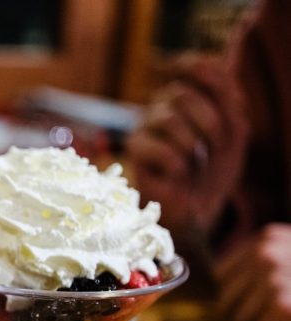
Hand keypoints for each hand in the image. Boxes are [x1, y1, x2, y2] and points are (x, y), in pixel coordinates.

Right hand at [126, 53, 249, 236]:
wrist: (195, 206)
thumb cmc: (214, 168)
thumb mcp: (235, 130)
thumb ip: (229, 99)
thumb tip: (212, 71)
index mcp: (187, 97)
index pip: (192, 66)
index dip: (200, 68)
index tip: (211, 89)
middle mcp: (161, 106)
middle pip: (182, 94)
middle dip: (210, 124)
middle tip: (213, 148)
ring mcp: (144, 126)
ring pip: (169, 119)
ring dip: (193, 146)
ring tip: (195, 164)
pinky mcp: (135, 150)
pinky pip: (162, 149)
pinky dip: (179, 166)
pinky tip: (178, 176)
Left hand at [214, 223, 290, 320]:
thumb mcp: (289, 258)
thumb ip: (264, 265)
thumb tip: (221, 291)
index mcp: (266, 239)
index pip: (221, 276)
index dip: (240, 294)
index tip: (263, 301)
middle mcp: (265, 254)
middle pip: (225, 300)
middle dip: (247, 313)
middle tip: (278, 314)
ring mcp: (273, 278)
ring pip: (239, 320)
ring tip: (286, 319)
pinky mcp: (282, 306)